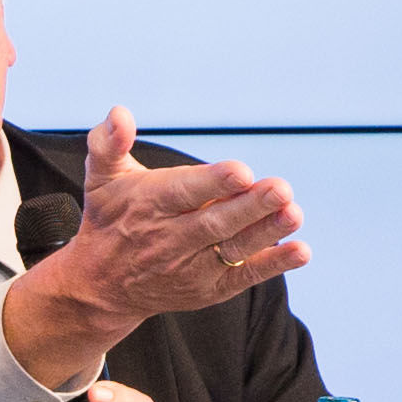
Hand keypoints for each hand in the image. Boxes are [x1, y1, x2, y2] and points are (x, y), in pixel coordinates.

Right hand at [5, 112, 305, 380]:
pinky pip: (243, 276)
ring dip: (266, 232)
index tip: (242, 171)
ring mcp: (192, 266)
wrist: (101, 285)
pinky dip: (273, 265)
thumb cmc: (109, 218)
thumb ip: (108, 142)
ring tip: (294, 213)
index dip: (213, 183)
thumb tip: (120, 113)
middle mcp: (171, 238)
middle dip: (251, 206)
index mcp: (150, 204)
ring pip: (233, 249)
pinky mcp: (208, 287)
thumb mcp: (100, 177)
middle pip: (215, 222)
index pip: (184, 193)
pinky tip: (301, 251)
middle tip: (282, 189)